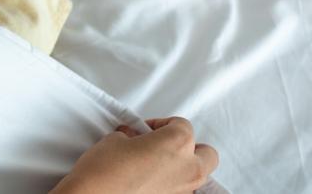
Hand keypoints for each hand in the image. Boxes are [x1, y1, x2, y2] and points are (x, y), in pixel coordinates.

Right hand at [50, 117, 218, 193]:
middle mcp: (188, 168)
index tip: (146, 129)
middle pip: (206, 153)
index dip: (161, 124)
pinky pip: (182, 192)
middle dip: (190, 147)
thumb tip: (134, 139)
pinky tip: (153, 183)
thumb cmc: (104, 172)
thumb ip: (133, 136)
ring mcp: (183, 192)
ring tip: (159, 166)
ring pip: (198, 176)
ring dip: (184, 168)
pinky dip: (172, 186)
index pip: (181, 125)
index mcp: (178, 142)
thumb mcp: (115, 140)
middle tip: (165, 145)